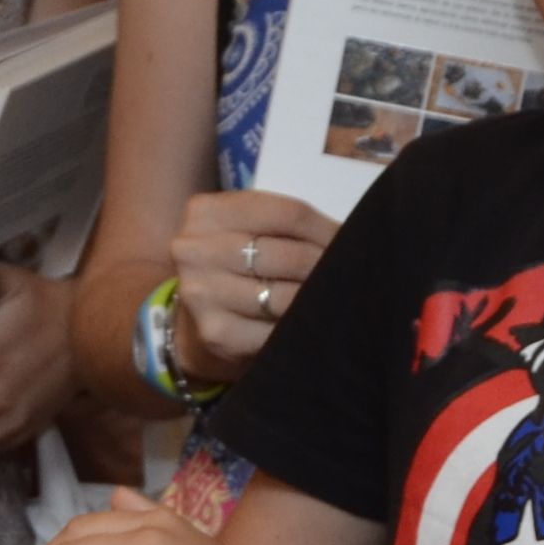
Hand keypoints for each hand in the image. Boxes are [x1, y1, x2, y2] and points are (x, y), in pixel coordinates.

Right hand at [171, 192, 338, 381]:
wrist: (194, 314)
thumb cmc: (234, 263)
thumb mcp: (248, 228)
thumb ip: (285, 225)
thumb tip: (350, 238)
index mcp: (205, 212)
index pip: (287, 213)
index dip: (327, 230)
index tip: (350, 243)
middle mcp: (193, 250)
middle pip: (286, 255)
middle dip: (324, 267)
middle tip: (345, 274)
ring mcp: (200, 293)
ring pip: (282, 295)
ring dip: (313, 299)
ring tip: (328, 297)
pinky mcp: (214, 332)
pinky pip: (274, 331)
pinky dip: (297, 329)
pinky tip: (305, 324)